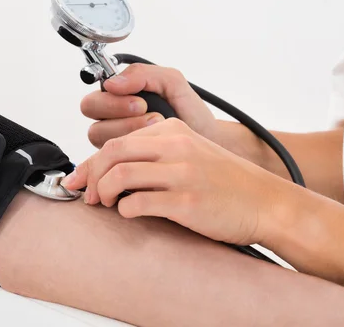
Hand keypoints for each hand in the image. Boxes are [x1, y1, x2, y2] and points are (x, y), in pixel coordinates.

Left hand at [62, 118, 288, 245]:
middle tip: (88, 195)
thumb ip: (154, 152)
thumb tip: (109, 168)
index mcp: (173, 130)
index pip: (116, 141)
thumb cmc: (224, 182)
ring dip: (104, 192)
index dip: (90, 162)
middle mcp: (176, 146)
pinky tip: (129, 213)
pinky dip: (125, 209)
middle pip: (112, 153)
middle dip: (91, 176)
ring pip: (121, 175)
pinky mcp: (187, 201)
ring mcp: (182, 173)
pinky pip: (139, 203)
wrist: (266, 202)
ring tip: (107, 204)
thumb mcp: (189, 152)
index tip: (77, 179)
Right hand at [81, 63, 217, 147]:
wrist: (207, 139)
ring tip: (157, 129)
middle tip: (147, 114)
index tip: (141, 102)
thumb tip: (113, 82)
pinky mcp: (122, 163)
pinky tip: (153, 146)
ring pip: (100, 138)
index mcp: (116, 99)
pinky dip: (133, 150)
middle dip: (118, 115)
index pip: (92, 100)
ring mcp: (114, 144)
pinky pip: (112, 158)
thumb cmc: (188, 112)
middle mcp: (110, 122)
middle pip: (91, 118)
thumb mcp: (171, 82)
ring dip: (129, 132)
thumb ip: (143, 74)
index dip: (112, 101)